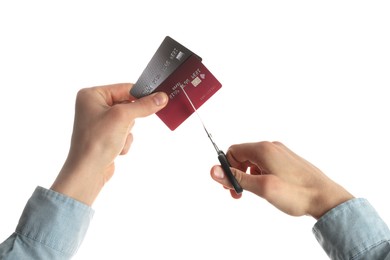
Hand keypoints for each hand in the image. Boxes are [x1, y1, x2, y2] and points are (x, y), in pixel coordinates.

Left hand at [51, 83, 167, 205]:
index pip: (124, 88)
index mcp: (92, 95)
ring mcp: (99, 122)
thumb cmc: (96, 142)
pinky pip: (124, 132)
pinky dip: (124, 140)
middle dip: (130, 119)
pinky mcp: (105, 135)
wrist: (88, 171)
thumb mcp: (123, 118)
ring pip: (128, 120)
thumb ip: (144, 106)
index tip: (157, 99)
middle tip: (124, 126)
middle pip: (127, 104)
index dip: (140, 95)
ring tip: (116, 140)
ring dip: (128, 132)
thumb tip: (161, 97)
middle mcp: (93, 106)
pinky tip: (115, 148)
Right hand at [210, 141, 353, 218]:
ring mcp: (280, 153)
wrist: (326, 198)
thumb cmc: (297, 193)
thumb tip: (213, 170)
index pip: (233, 151)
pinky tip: (267, 188)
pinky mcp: (287, 160)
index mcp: (264, 149)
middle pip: (242, 155)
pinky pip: (265, 164)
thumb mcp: (262, 188)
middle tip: (238, 194)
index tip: (229, 185)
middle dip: (236, 173)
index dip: (227, 168)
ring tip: (254, 193)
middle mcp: (271, 147)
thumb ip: (237, 178)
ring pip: (253, 161)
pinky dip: (260, 175)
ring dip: (248, 176)